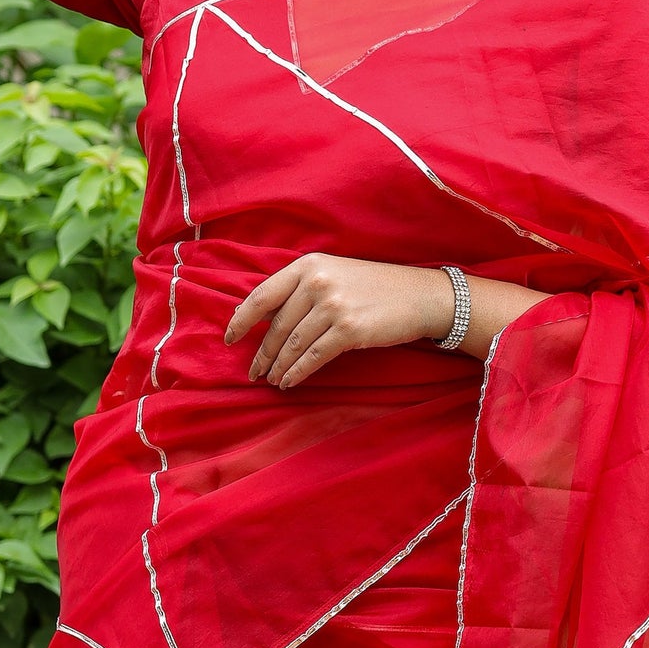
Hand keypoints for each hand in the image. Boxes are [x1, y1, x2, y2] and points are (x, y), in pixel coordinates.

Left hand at [226, 253, 456, 390]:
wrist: (419, 296)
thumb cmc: (374, 288)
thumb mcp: (334, 275)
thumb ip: (300, 290)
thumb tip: (263, 319)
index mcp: (308, 265)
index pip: (262, 295)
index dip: (241, 320)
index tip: (229, 339)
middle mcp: (317, 282)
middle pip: (277, 325)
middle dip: (262, 353)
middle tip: (253, 372)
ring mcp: (333, 305)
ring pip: (293, 344)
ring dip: (278, 366)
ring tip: (271, 380)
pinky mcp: (349, 330)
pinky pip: (313, 357)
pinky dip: (298, 372)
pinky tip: (290, 382)